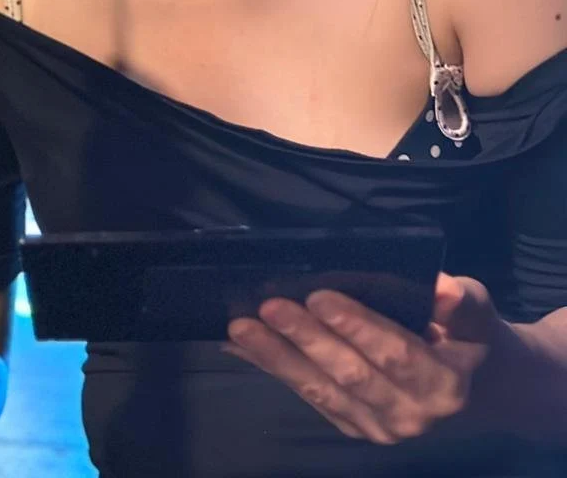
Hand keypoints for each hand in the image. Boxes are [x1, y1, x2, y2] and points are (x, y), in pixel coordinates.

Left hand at [225, 273, 502, 443]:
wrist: (468, 385)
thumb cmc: (462, 335)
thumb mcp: (475, 315)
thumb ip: (462, 303)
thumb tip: (442, 289)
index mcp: (445, 386)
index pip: (396, 354)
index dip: (356, 326)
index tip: (318, 296)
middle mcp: (411, 414)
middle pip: (350, 374)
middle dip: (306, 338)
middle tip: (269, 306)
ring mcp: (377, 426)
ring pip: (321, 389)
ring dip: (276, 357)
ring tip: (241, 327)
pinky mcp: (350, 425)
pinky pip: (307, 395)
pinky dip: (272, 369)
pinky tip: (241, 347)